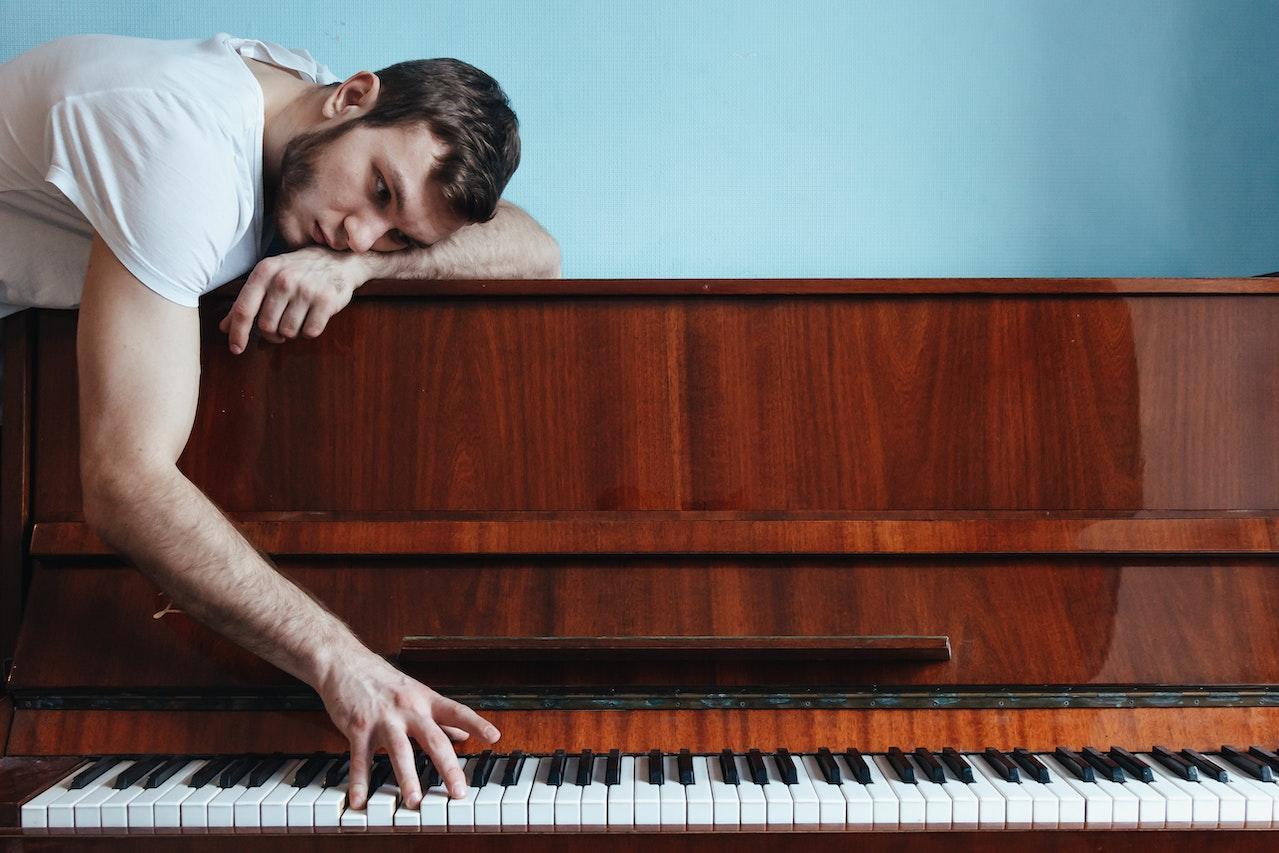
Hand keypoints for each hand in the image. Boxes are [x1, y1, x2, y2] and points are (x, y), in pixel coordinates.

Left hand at [218, 247, 371, 352]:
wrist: (338, 260)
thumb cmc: (299, 270)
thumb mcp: (270, 276)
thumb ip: (247, 301)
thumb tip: (225, 327)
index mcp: (265, 271)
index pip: (244, 309)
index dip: (238, 333)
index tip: (236, 349)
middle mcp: (283, 280)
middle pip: (267, 326)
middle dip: (272, 334)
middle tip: (280, 328)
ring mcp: (306, 290)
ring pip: (288, 332)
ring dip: (292, 332)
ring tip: (298, 318)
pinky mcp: (326, 301)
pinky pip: (310, 332)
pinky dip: (309, 331)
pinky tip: (312, 318)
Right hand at [316, 652, 499, 809]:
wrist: (345, 663)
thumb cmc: (383, 680)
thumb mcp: (416, 693)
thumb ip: (439, 717)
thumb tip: (464, 736)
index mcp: (425, 701)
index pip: (456, 711)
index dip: (476, 723)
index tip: (494, 737)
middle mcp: (408, 709)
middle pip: (433, 739)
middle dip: (448, 766)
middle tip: (459, 791)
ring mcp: (383, 719)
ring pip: (400, 751)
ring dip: (408, 778)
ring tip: (415, 801)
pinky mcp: (358, 728)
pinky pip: (360, 759)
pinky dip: (360, 782)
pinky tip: (361, 801)